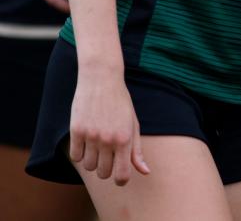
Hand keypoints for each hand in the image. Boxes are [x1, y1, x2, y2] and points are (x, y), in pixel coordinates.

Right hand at [69, 67, 148, 184]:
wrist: (101, 80)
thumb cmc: (120, 103)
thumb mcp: (133, 124)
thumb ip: (137, 150)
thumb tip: (145, 172)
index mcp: (125, 139)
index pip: (122, 174)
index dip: (121, 180)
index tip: (120, 177)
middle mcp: (108, 139)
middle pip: (103, 173)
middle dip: (106, 170)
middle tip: (108, 157)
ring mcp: (91, 135)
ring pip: (88, 166)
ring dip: (92, 161)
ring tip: (97, 147)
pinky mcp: (76, 131)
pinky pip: (75, 156)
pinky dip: (80, 154)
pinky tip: (86, 142)